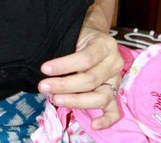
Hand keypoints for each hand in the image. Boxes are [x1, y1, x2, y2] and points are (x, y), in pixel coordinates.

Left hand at [38, 8, 122, 129]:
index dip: (64, 65)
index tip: (44, 69)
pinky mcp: (115, 93)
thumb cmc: (81, 35)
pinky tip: (94, 125)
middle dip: (64, 85)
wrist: (94, 35)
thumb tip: (48, 70)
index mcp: (105, 44)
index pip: (85, 58)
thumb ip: (68, 51)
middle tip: (44, 87)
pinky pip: (115, 110)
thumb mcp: (76, 35)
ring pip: (99, 97)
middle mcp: (114, 63)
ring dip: (75, 101)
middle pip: (90, 80)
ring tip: (55, 99)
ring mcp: (117, 80)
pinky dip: (106, 120)